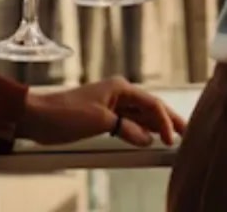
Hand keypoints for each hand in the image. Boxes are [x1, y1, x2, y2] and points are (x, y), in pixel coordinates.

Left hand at [18, 77, 186, 146]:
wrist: (39, 117)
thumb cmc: (66, 113)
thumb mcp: (99, 121)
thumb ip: (126, 129)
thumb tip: (147, 139)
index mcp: (120, 88)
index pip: (152, 103)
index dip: (165, 120)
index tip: (173, 138)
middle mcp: (119, 94)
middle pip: (150, 108)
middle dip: (168, 120)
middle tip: (186, 132)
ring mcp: (111, 106)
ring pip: (140, 116)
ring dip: (155, 127)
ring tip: (172, 137)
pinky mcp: (103, 118)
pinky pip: (129, 124)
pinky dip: (140, 131)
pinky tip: (148, 139)